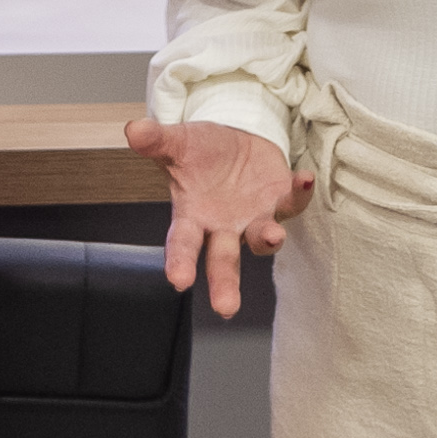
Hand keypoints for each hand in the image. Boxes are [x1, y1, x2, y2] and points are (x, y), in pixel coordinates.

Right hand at [124, 117, 310, 318]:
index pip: (182, 244)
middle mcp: (224, 226)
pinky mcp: (280, 200)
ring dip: (268, 239)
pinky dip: (299, 193)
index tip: (179, 280)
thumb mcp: (177, 143)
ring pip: (262, 238)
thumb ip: (157, 141)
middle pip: (223, 260)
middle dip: (225, 283)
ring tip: (273, 236)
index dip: (179, 262)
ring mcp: (254, 217)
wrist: (234, 141)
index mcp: (193, 217)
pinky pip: (292, 202)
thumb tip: (133, 130)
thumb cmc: (201, 152)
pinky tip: (303, 179)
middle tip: (226, 308)